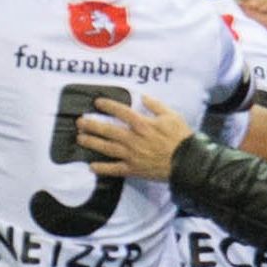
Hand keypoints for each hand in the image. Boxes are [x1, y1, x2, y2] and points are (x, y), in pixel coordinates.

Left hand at [76, 95, 191, 181]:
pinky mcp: (133, 169)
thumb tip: (142, 97)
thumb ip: (156, 105)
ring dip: (92, 142)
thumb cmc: (180, 138)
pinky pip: (114, 169)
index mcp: (142, 124)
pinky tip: (91, 166)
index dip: (107, 105)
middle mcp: (133, 139)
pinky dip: (102, 168)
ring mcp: (131, 155)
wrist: (187, 162)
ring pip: (107, 148)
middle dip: (91, 125)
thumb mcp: (171, 116)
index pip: (121, 111)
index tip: (97, 102)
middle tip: (79, 122)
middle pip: (108, 130)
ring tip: (80, 138)